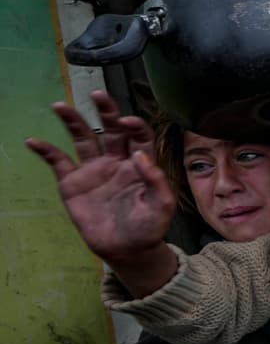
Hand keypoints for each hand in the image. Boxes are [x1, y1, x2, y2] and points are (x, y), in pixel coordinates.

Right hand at [26, 90, 174, 265]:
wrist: (127, 248)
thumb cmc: (148, 227)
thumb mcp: (161, 206)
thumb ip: (155, 180)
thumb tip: (140, 155)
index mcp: (139, 164)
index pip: (138, 137)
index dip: (135, 126)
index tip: (128, 121)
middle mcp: (116, 161)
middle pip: (110, 129)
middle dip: (106, 111)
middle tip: (97, 94)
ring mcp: (94, 170)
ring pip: (83, 139)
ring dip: (73, 121)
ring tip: (60, 106)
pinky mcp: (74, 182)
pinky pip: (58, 162)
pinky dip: (46, 151)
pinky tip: (34, 141)